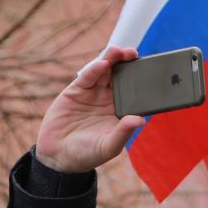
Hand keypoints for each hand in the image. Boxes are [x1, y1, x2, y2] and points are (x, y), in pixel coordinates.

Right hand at [35, 47, 143, 174]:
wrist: (58, 155)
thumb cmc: (87, 154)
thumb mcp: (108, 146)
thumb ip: (123, 133)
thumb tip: (140, 120)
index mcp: (121, 112)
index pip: (135, 93)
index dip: (141, 82)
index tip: (150, 72)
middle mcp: (109, 100)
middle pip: (121, 77)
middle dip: (127, 64)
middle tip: (134, 54)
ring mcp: (93, 93)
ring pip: (105, 72)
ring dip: (112, 60)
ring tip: (119, 51)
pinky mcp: (77, 90)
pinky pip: (88, 77)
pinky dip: (95, 69)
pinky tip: (103, 64)